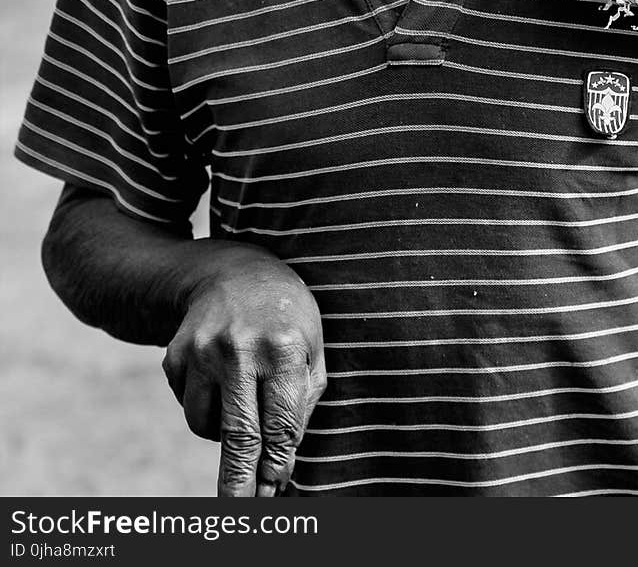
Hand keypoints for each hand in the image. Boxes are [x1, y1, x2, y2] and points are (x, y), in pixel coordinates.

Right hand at [162, 256, 325, 497]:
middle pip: (239, 435)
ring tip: (240, 400)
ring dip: (223, 434)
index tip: (275, 491)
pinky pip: (188, 407)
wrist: (230, 271)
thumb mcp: (312, 344)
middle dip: (239, 482)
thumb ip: (303, 401)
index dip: (278, 463)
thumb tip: (283, 466)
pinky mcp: (175, 355)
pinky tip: (220, 377)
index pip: (281, 423)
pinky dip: (204, 408)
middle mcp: (240, 348)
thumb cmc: (284, 315)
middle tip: (241, 515)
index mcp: (284, 346)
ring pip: (205, 426)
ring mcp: (202, 351)